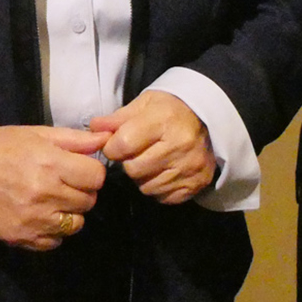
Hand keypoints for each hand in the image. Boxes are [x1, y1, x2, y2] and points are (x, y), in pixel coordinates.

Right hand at [0, 126, 107, 250]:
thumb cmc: (4, 148)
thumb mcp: (39, 135)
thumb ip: (75, 140)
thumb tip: (107, 140)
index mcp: (51, 164)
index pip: (97, 177)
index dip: (91, 173)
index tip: (80, 171)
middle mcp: (46, 194)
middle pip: (89, 201)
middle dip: (81, 192)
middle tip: (64, 184)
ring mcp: (35, 220)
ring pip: (76, 224)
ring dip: (70, 213)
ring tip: (53, 201)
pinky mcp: (23, 238)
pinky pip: (55, 242)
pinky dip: (53, 232)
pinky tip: (41, 216)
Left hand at [90, 90, 215, 203]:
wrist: (207, 119)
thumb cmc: (169, 110)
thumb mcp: (143, 104)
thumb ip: (117, 118)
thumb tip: (94, 129)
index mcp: (163, 121)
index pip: (123, 144)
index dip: (113, 147)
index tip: (116, 144)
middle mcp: (180, 145)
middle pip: (133, 169)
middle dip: (128, 163)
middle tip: (136, 154)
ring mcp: (190, 167)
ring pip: (147, 187)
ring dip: (143, 178)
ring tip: (150, 162)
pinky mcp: (197, 184)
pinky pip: (164, 197)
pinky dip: (159, 188)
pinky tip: (163, 173)